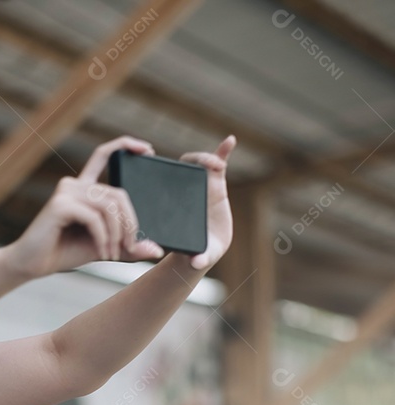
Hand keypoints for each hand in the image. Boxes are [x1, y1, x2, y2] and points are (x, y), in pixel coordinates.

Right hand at [3, 136, 165, 278]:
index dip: (124, 146)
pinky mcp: (60, 205)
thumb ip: (128, 245)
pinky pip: (94, 218)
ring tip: (111, 254)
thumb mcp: (105, 246)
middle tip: (130, 247)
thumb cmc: (65, 251)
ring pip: (109, 207)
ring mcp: (66, 192)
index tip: (148, 149)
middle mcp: (74, 185)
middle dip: (130, 223)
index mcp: (84, 188)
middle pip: (118, 194)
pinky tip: (100, 252)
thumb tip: (157, 249)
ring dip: (117, 234)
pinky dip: (103, 238)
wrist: (34, 265)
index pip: (103, 156)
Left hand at [180, 135, 235, 270]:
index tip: (187, 165)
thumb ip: (199, 259)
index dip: (179, 173)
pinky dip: (223, 152)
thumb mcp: (197, 256)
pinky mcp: (216, 187)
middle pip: (189, 167)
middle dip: (199, 159)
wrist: (201, 250)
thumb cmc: (194, 252)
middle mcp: (188, 192)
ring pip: (205, 164)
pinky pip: (219, 165)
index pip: (175, 181)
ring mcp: (202, 188)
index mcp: (180, 204)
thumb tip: (197, 263)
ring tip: (219, 162)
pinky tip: (229, 140)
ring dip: (212, 157)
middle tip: (212, 165)